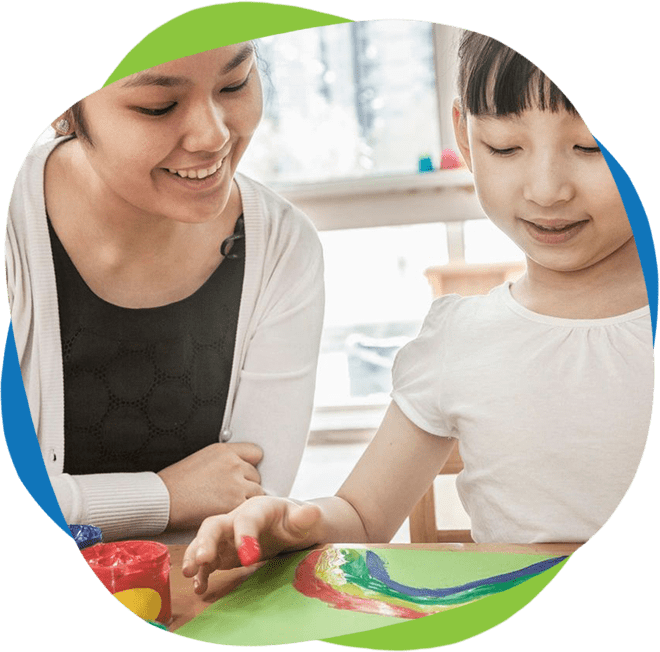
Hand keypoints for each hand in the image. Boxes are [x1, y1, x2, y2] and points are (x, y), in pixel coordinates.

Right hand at [157, 442, 264, 530]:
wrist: (162, 499)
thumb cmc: (176, 482)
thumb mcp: (202, 458)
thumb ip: (224, 460)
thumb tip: (240, 467)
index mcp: (225, 451)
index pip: (256, 453)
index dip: (250, 465)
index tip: (245, 473)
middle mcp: (233, 464)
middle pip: (256, 475)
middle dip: (247, 484)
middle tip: (230, 493)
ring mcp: (235, 484)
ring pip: (257, 492)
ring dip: (247, 499)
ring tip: (228, 504)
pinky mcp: (234, 503)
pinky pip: (249, 507)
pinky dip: (241, 512)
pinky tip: (227, 512)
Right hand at [182, 496, 321, 593]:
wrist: (288, 525)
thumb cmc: (293, 520)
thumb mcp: (302, 519)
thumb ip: (304, 517)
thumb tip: (312, 512)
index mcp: (258, 508)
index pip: (247, 518)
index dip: (245, 535)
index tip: (249, 557)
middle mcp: (237, 519)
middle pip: (215, 525)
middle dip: (206, 541)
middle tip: (201, 559)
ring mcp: (227, 536)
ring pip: (205, 541)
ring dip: (195, 555)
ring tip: (189, 572)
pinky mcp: (223, 552)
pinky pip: (208, 560)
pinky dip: (201, 572)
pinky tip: (199, 587)